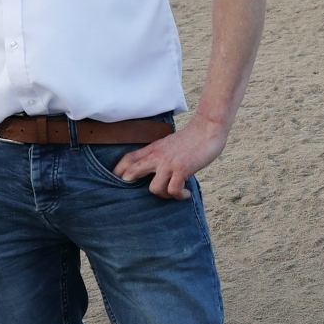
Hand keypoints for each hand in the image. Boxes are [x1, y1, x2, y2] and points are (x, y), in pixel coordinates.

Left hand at [112, 113, 229, 198]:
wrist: (208, 128)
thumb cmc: (192, 138)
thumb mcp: (169, 144)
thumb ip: (160, 155)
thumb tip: (157, 170)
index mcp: (153, 149)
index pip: (128, 158)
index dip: (119, 170)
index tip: (116, 180)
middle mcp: (157, 156)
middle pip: (132, 172)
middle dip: (129, 185)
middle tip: (138, 195)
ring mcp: (169, 163)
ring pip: (154, 189)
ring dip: (164, 196)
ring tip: (174, 193)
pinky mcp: (182, 169)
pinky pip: (174, 190)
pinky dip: (180, 196)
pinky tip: (185, 194)